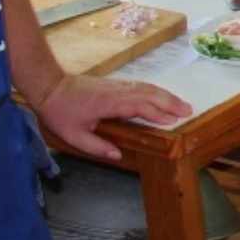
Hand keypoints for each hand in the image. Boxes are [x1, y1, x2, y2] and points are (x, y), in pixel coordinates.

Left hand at [35, 75, 190, 160]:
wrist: (50, 86)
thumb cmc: (60, 113)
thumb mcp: (73, 136)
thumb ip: (96, 146)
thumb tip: (118, 155)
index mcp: (109, 104)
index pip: (139, 106)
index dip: (158, 113)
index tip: (173, 121)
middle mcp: (117, 91)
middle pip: (149, 94)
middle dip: (170, 102)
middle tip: (188, 111)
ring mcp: (117, 85)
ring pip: (147, 87)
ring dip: (166, 95)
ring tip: (182, 104)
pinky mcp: (116, 84)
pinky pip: (141, 86)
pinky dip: (156, 91)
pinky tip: (163, 96)